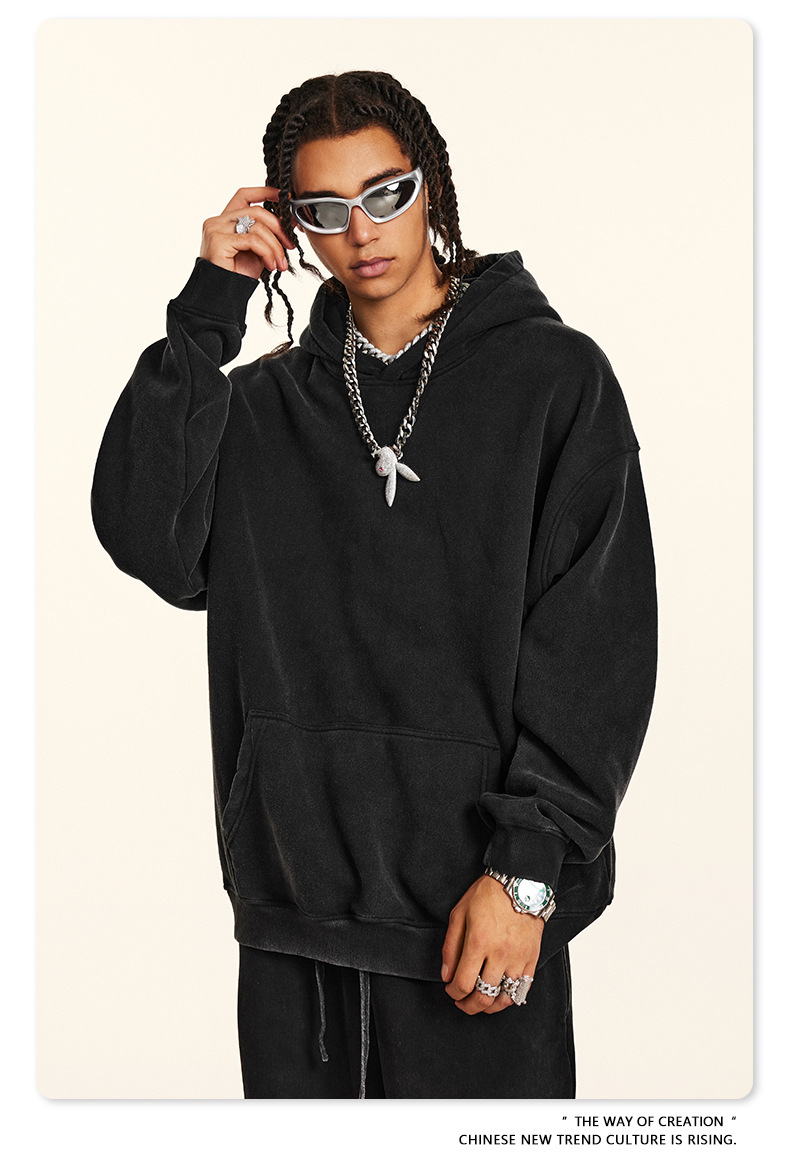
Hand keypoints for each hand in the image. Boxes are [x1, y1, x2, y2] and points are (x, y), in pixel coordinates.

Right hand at [199, 187, 296, 279]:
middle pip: (256, 211)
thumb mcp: (256, 250)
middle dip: (278, 227)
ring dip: (275, 246)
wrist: (222, 297)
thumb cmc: (237, 276)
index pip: (245, 195)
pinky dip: (267, 252)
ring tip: (280, 264)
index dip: (265, 192)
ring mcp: (215, 229)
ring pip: (257, 226)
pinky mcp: (219, 241)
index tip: (285, 197)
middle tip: (290, 245)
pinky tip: (270, 266)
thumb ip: (265, 234)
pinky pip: (252, 240)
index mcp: (225, 220)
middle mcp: (217, 221)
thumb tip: (288, 222)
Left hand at [441, 874, 543, 1014]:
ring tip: (480, 1002)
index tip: (451, 991)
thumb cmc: (488, 895)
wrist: (520, 884)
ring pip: (504, 998)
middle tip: (462, 1003)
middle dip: (468, 1006)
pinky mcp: (532, 959)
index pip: (463, 984)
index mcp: (478, 942)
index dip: (453, 993)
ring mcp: (518, 959)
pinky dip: (509, 998)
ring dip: (489, 1006)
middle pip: (483, 996)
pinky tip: (500, 995)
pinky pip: (522, 990)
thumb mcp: (459, 914)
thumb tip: (446, 975)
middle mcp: (499, 954)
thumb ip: (451, 947)